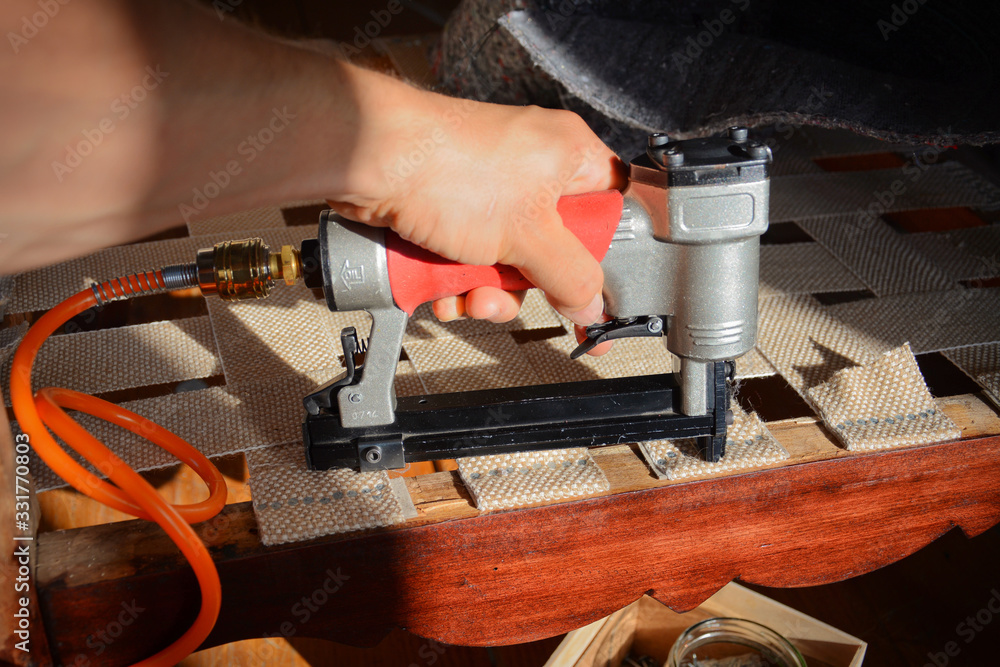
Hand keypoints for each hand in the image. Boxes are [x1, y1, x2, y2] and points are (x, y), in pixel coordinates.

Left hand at [325, 69, 625, 336]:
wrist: (369, 159)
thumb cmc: (449, 167)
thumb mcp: (529, 235)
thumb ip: (569, 275)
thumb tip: (592, 304)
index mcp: (568, 156)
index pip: (609, 209)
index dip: (604, 256)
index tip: (591, 296)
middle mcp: (530, 168)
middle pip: (551, 248)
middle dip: (525, 285)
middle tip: (508, 294)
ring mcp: (486, 189)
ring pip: (505, 262)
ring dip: (485, 291)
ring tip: (466, 295)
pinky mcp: (449, 207)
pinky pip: (468, 258)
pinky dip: (455, 281)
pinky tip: (441, 290)